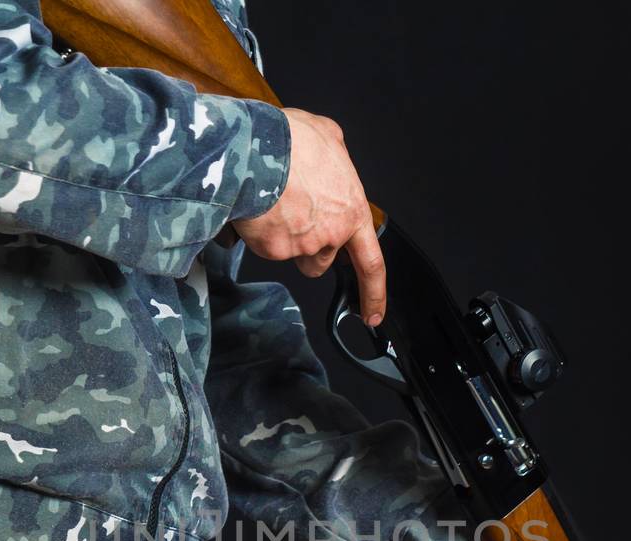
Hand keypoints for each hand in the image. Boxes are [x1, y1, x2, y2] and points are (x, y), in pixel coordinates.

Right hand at [235, 108, 385, 324]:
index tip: (373, 314)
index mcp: (352, 211)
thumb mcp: (328, 136)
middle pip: (322, 260)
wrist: (256, 148)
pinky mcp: (274, 250)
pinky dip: (259, 233)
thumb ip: (335, 156)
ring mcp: (303, 246)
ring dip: (285, 242)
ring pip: (294, 257)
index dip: (374, 293)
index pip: (371, 263)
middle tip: (293, 216)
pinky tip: (257, 208)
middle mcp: (331, 234)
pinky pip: (266, 248)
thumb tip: (329, 155)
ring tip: (274, 207)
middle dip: (309, 248)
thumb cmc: (292, 140)